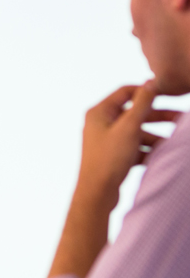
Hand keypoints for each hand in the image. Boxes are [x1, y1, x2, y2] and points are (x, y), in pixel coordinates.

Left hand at [76, 81, 178, 210]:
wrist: (96, 195)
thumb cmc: (109, 159)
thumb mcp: (129, 127)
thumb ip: (142, 103)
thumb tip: (152, 81)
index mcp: (99, 112)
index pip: (126, 92)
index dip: (147, 91)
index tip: (168, 94)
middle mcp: (100, 124)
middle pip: (133, 113)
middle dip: (157, 116)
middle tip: (180, 118)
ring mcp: (105, 142)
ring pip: (135, 132)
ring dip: (155, 135)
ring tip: (174, 141)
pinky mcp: (111, 157)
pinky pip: (132, 148)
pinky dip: (146, 150)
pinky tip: (161, 154)